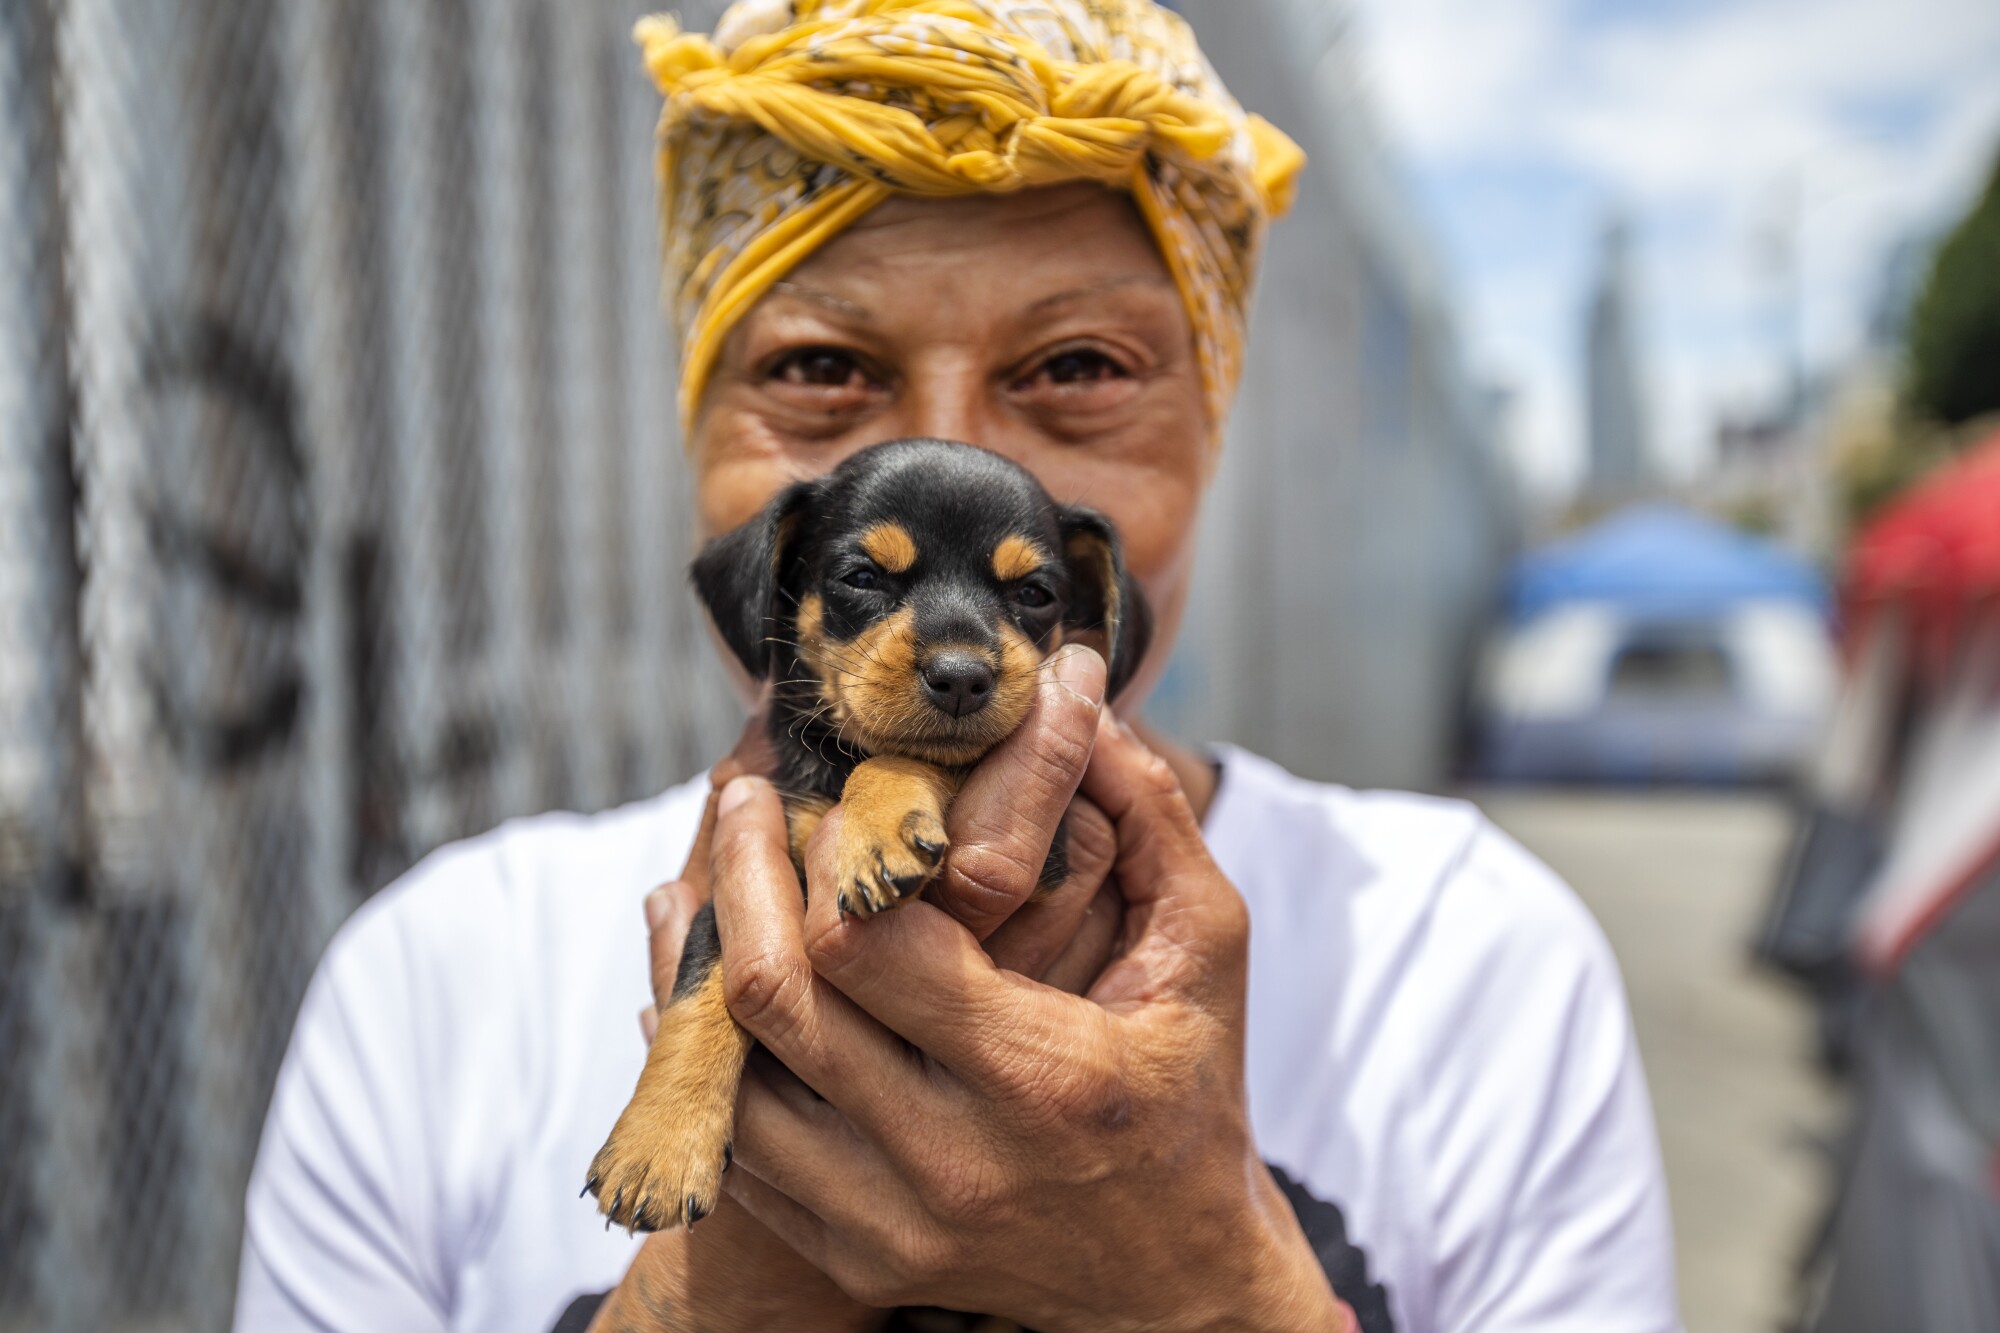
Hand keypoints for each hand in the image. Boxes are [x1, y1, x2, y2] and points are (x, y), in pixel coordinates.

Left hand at [594, 661, 1130, 1331]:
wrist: (1177, 1283)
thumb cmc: (1194, 1097)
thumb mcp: (1207, 950)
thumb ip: (1151, 817)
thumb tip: (1078, 693)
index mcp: (1042, 1076)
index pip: (868, 946)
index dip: (822, 854)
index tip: (811, 790)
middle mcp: (952, 1162)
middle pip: (777, 1003)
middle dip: (735, 880)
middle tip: (739, 808)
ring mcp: (892, 1224)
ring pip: (730, 1084)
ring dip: (693, 975)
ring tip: (693, 894)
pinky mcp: (856, 1259)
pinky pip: (739, 1157)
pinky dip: (705, 1069)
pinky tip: (703, 1001)